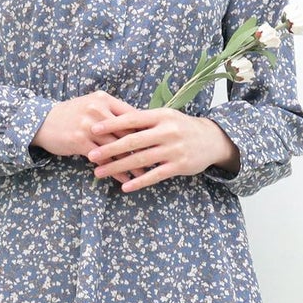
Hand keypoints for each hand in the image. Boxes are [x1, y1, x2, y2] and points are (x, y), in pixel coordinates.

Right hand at [31, 91, 149, 183]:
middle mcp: (98, 110)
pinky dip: (114, 170)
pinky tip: (123, 178)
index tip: (158, 143)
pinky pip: (102, 158)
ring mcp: (88, 126)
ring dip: (131, 163)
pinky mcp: (80, 141)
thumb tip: (139, 124)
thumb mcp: (92, 105)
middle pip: (127, 131)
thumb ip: (112, 113)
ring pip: (116, 147)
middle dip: (143, 148)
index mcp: (104, 99)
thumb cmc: (71, 115)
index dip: (146, 130)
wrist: (42, 122)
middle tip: (157, 160)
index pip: (132, 115)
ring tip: (144, 173)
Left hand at [86, 109, 240, 191]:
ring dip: (118, 167)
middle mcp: (167, 131)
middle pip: (132, 141)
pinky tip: (124, 186)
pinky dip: (139, 181)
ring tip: (100, 172)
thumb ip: (144, 120)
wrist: (212, 139)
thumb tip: (114, 120)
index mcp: (161, 116)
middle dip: (109, 149)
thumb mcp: (165, 117)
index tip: (92, 129)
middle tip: (91, 155)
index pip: (131, 119)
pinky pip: (155, 175)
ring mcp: (173, 149)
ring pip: (140, 160)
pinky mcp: (179, 166)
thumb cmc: (181, 127)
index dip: (111, 124)